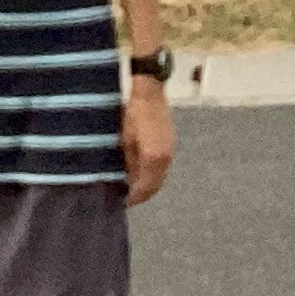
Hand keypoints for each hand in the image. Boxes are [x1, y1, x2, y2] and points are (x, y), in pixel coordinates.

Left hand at [122, 83, 175, 206]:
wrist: (150, 92)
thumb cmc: (133, 113)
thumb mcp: (124, 139)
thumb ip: (127, 162)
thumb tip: (125, 180)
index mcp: (153, 158)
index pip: (145, 188)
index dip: (134, 198)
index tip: (123, 203)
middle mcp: (165, 158)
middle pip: (155, 185)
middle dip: (142, 194)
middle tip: (127, 198)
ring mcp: (170, 151)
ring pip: (160, 177)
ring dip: (149, 184)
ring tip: (133, 187)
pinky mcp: (171, 144)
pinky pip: (163, 166)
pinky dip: (153, 173)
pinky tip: (142, 170)